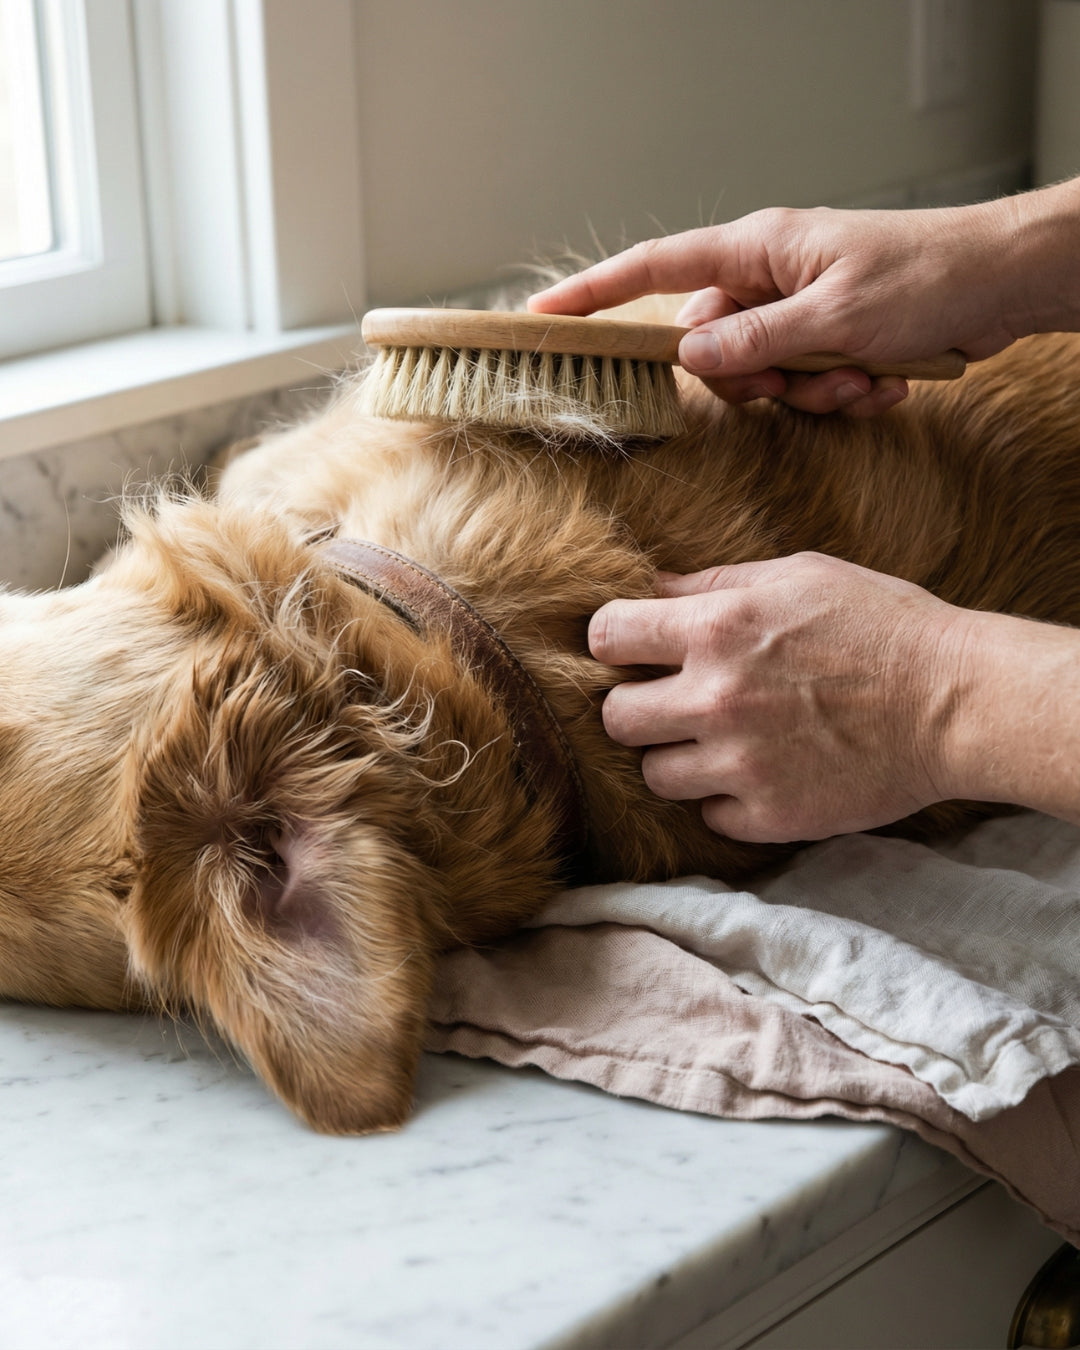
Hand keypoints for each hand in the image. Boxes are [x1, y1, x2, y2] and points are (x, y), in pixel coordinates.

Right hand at [531, 181, 1079, 414]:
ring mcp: (794, 308)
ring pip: (760, 375)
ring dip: (810, 392)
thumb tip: (688, 358)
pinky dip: (839, 393)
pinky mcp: (824, 337)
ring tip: (865, 376)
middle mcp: (765, 277)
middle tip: (809, 377)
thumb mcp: (834, 317)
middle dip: (757, 380)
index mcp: (755, 251)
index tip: (543, 319)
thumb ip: (755, 342)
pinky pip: (802, 383)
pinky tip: (884, 379)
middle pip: (711, 347)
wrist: (1000, 283)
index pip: (653, 269)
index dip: (593, 295)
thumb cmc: (925, 276)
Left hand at [588, 554, 968, 841]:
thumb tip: (650, 586)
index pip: (607, 636)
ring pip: (654, 775)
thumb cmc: (883, 625)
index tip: (631, 650)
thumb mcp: (799, 574)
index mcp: (717, 629)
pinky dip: (726, 800)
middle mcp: (716, 699)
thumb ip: (715, 582)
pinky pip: (709, 816)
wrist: (957, 703)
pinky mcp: (769, 816)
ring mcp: (740, 765)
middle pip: (614, 718)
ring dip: (678, 758)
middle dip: (635, 708)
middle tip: (671, 704)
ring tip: (721, 742)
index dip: (613, 641)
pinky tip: (760, 774)